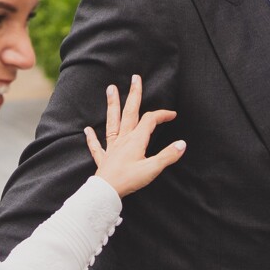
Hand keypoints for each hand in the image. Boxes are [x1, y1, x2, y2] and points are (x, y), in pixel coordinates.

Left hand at [85, 75, 184, 198]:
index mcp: (136, 140)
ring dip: (112, 105)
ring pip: (112, 122)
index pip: (150, 120)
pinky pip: (97, 146)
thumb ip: (168, 155)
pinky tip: (87, 130)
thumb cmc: (129, 180)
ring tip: (110, 89)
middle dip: (134, 94)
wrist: (106, 191)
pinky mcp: (104, 158)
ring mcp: (112, 147)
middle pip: (130, 112)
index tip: (172, 114)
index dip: (162, 115)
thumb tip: (182, 144)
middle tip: (135, 78)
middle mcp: (123, 139)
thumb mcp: (153, 168)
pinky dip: (92, 138)